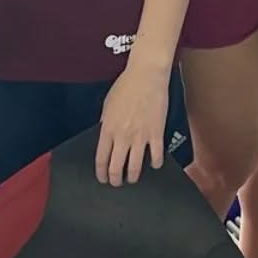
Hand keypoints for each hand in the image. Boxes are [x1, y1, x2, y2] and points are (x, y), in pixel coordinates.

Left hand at [96, 60, 169, 185]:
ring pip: (135, 167)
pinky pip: (156, 156)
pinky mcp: (156, 133)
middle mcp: (123, 136)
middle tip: (117, 182)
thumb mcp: (107, 105)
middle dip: (115, 180)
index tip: (103, 178)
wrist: (146, 75)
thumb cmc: (125, 86)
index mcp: (108, 129)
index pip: (101, 159)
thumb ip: (106, 124)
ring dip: (132, 176)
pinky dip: (155, 164)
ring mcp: (140, 136)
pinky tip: (154, 164)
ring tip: (132, 178)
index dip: (101, 173)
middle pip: (116, 168)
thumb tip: (107, 137)